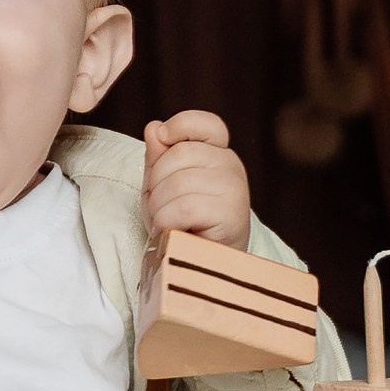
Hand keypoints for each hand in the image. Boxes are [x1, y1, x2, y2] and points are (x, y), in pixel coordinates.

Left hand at [143, 111, 251, 250]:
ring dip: (160, 207)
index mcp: (217, 153)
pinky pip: (185, 207)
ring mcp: (235, 189)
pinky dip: (168, 222)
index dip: (180, 125)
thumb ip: (158, 156)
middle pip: (180, 153)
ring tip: (168, 223)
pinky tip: (173, 231)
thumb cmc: (181, 224)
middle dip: (157, 182)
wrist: (200, 266)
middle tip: (162, 207)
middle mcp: (232, 166)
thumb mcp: (161, 185)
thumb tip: (154, 128)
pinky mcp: (231, 215)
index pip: (206, 124)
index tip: (163, 138)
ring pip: (179, 182)